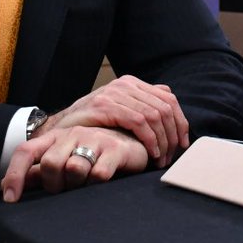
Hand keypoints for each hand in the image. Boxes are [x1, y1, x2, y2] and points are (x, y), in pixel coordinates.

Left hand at [1, 126, 148, 201]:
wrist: (132, 143)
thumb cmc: (93, 155)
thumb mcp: (64, 160)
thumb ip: (39, 172)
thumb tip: (8, 186)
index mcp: (56, 137)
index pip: (26, 151)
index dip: (15, 174)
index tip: (10, 199)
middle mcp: (73, 134)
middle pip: (50, 163)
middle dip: (55, 184)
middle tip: (67, 188)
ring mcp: (95, 139)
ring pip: (74, 168)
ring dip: (77, 184)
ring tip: (86, 183)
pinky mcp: (116, 149)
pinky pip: (98, 174)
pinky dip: (97, 183)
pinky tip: (103, 181)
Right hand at [38, 75, 189, 165]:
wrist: (60, 130)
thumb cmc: (92, 124)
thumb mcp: (120, 110)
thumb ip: (142, 102)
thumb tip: (168, 96)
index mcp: (132, 83)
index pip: (168, 99)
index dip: (180, 122)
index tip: (182, 144)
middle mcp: (126, 84)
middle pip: (164, 107)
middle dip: (173, 134)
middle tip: (171, 156)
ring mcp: (115, 93)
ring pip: (154, 114)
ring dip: (163, 140)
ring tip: (161, 158)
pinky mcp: (105, 105)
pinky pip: (139, 121)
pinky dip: (150, 138)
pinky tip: (151, 152)